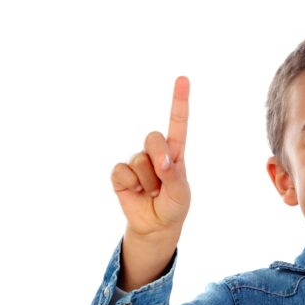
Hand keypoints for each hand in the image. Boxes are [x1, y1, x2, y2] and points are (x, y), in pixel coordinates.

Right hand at [111, 76, 190, 238]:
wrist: (156, 226)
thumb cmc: (174, 206)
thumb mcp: (181, 193)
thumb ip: (173, 175)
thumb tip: (162, 160)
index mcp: (176, 152)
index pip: (177, 123)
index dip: (179, 101)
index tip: (183, 78)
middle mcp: (155, 152)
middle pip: (154, 138)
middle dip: (159, 158)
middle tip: (163, 178)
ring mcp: (137, 161)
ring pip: (139, 160)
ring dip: (148, 181)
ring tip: (152, 192)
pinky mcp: (121, 174)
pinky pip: (122, 171)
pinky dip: (131, 185)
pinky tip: (136, 192)